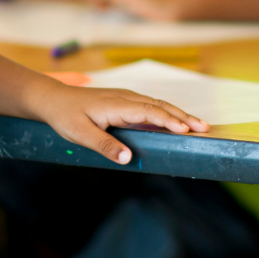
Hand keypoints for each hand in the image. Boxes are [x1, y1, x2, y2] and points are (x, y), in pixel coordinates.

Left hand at [38, 82, 208, 163]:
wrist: (53, 99)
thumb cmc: (65, 116)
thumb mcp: (80, 134)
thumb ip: (104, 145)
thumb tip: (128, 159)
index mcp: (117, 105)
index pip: (149, 112)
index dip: (169, 121)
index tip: (186, 130)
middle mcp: (126, 98)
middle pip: (160, 106)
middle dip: (184, 116)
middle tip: (205, 128)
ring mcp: (126, 99)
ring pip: (158, 105)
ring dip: (179, 114)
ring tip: (199, 125)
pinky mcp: (125, 102)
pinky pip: (151, 106)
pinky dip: (167, 113)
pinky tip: (176, 121)